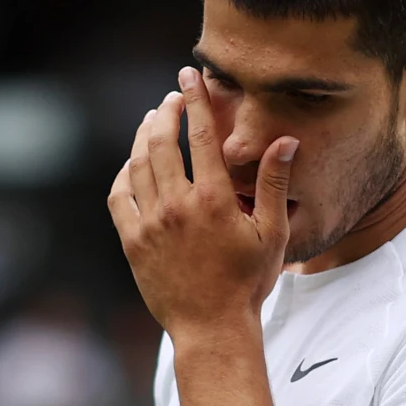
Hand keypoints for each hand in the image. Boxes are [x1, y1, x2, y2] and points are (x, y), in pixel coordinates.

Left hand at [107, 67, 299, 339]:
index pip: (201, 136)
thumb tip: (285, 140)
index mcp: (214, 200)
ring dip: (144, 136)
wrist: (211, 328)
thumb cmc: (248, 283)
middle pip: (163, 142)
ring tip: (153, 121)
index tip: (189, 77)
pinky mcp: (133, 241)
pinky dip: (124, 172)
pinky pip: (120, 195)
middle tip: (171, 98)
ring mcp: (150, 223)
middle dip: (166, 112)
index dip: (194, 101)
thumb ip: (273, 183)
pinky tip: (132, 164)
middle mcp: (177, 206)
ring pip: (138, 164)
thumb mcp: (273, 234)